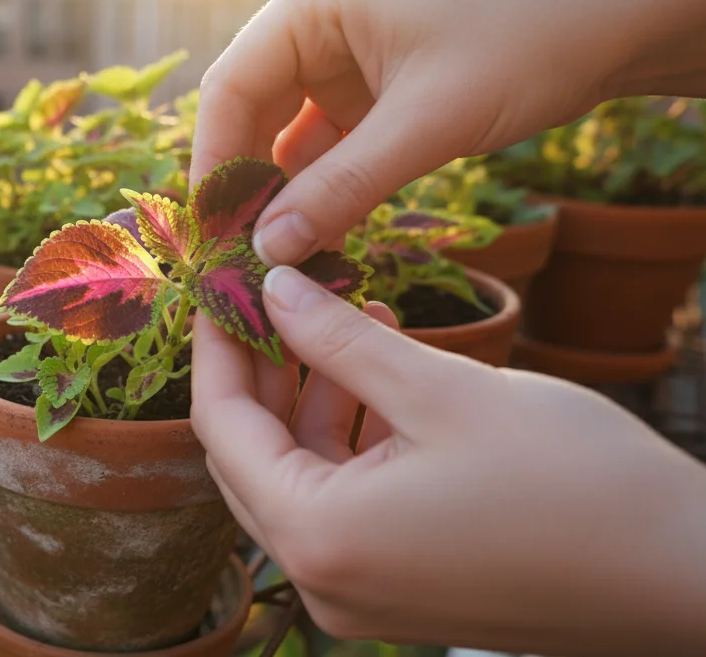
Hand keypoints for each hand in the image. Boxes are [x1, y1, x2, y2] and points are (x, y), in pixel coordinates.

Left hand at [190, 266, 705, 655]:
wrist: (685, 574)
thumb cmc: (576, 483)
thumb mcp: (443, 390)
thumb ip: (341, 339)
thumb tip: (272, 287)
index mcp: (319, 536)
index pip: (223, 428)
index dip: (219, 347)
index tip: (222, 284)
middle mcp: (324, 579)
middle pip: (250, 458)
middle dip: (260, 371)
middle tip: (274, 294)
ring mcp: (360, 593)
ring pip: (298, 477)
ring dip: (310, 400)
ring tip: (341, 318)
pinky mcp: (399, 590)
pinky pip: (343, 505)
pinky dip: (349, 439)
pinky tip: (378, 376)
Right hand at [191, 0, 705, 266]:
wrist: (614, 23)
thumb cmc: (525, 44)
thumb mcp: (427, 124)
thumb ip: (341, 190)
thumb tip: (267, 253)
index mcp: (314, 1)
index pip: (231, 88)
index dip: (213, 166)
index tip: (210, 237)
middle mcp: (315, 22)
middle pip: (249, 113)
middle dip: (245, 186)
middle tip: (237, 261)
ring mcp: (341, 55)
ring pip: (284, 136)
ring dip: (282, 196)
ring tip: (273, 261)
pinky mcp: (368, 88)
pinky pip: (324, 145)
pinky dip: (320, 190)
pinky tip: (315, 238)